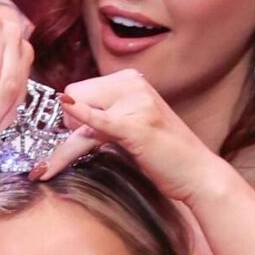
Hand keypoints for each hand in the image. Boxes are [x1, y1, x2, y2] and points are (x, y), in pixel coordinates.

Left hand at [44, 72, 220, 203]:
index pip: (80, 89)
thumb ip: (105, 117)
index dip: (73, 117)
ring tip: (55, 169)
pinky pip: (99, 121)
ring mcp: (136, 103)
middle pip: (74, 95)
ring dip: (66, 146)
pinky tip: (68, 110)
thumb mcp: (132, 127)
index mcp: (130, 81)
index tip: (77, 140)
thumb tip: (67, 116)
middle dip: (69, 127)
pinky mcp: (136, 127)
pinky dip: (83, 118)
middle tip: (78, 154)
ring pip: (78, 114)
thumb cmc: (165, 156)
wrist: (199, 174)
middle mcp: (132, 84)